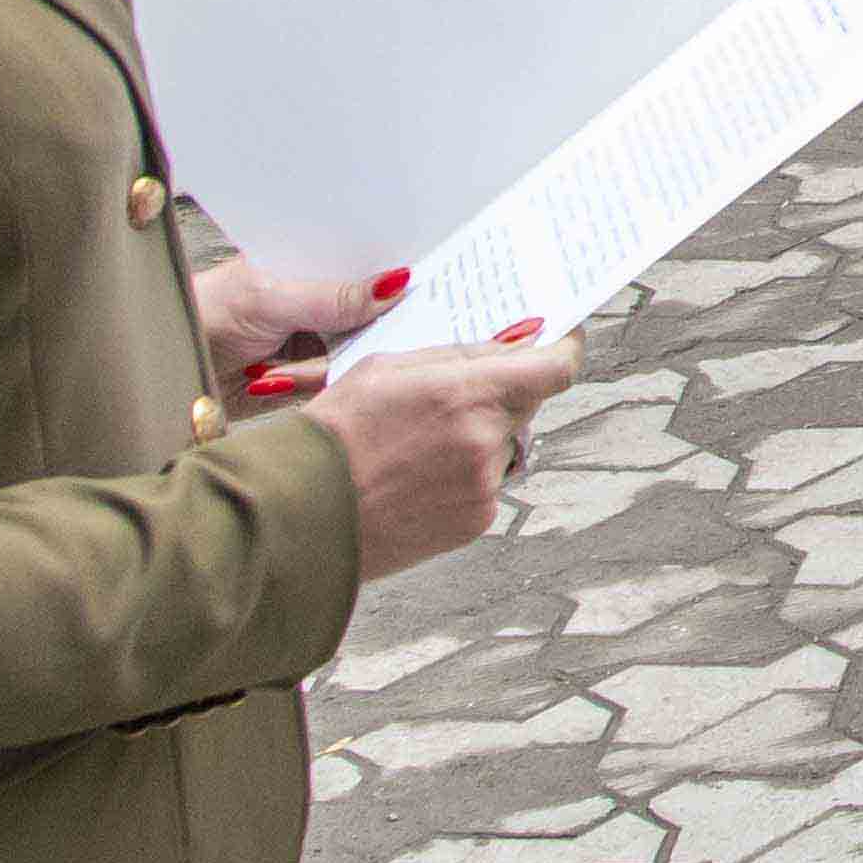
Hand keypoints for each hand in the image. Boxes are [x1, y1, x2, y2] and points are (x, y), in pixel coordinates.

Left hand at [195, 253, 402, 403]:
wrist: (163, 370)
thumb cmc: (202, 316)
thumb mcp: (271, 299)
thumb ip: (334, 297)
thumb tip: (393, 284)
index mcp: (309, 264)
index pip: (366, 263)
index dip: (391, 275)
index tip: (415, 284)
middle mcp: (316, 300)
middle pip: (370, 313)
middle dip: (364, 327)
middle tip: (336, 335)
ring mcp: (313, 340)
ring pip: (355, 353)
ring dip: (321, 365)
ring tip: (272, 364)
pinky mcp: (305, 378)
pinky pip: (333, 383)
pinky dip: (306, 385)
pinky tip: (271, 378)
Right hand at [315, 333, 577, 583]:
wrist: (298, 515)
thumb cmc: (332, 435)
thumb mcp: (386, 368)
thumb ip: (459, 355)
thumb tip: (517, 342)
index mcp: (467, 394)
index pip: (555, 368)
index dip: (564, 348)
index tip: (560, 339)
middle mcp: (485, 442)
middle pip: (528, 404)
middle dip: (503, 392)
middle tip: (456, 393)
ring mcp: (483, 487)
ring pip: (505, 444)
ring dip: (480, 435)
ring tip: (418, 442)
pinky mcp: (475, 522)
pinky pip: (489, 482)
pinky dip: (465, 472)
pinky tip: (416, 473)